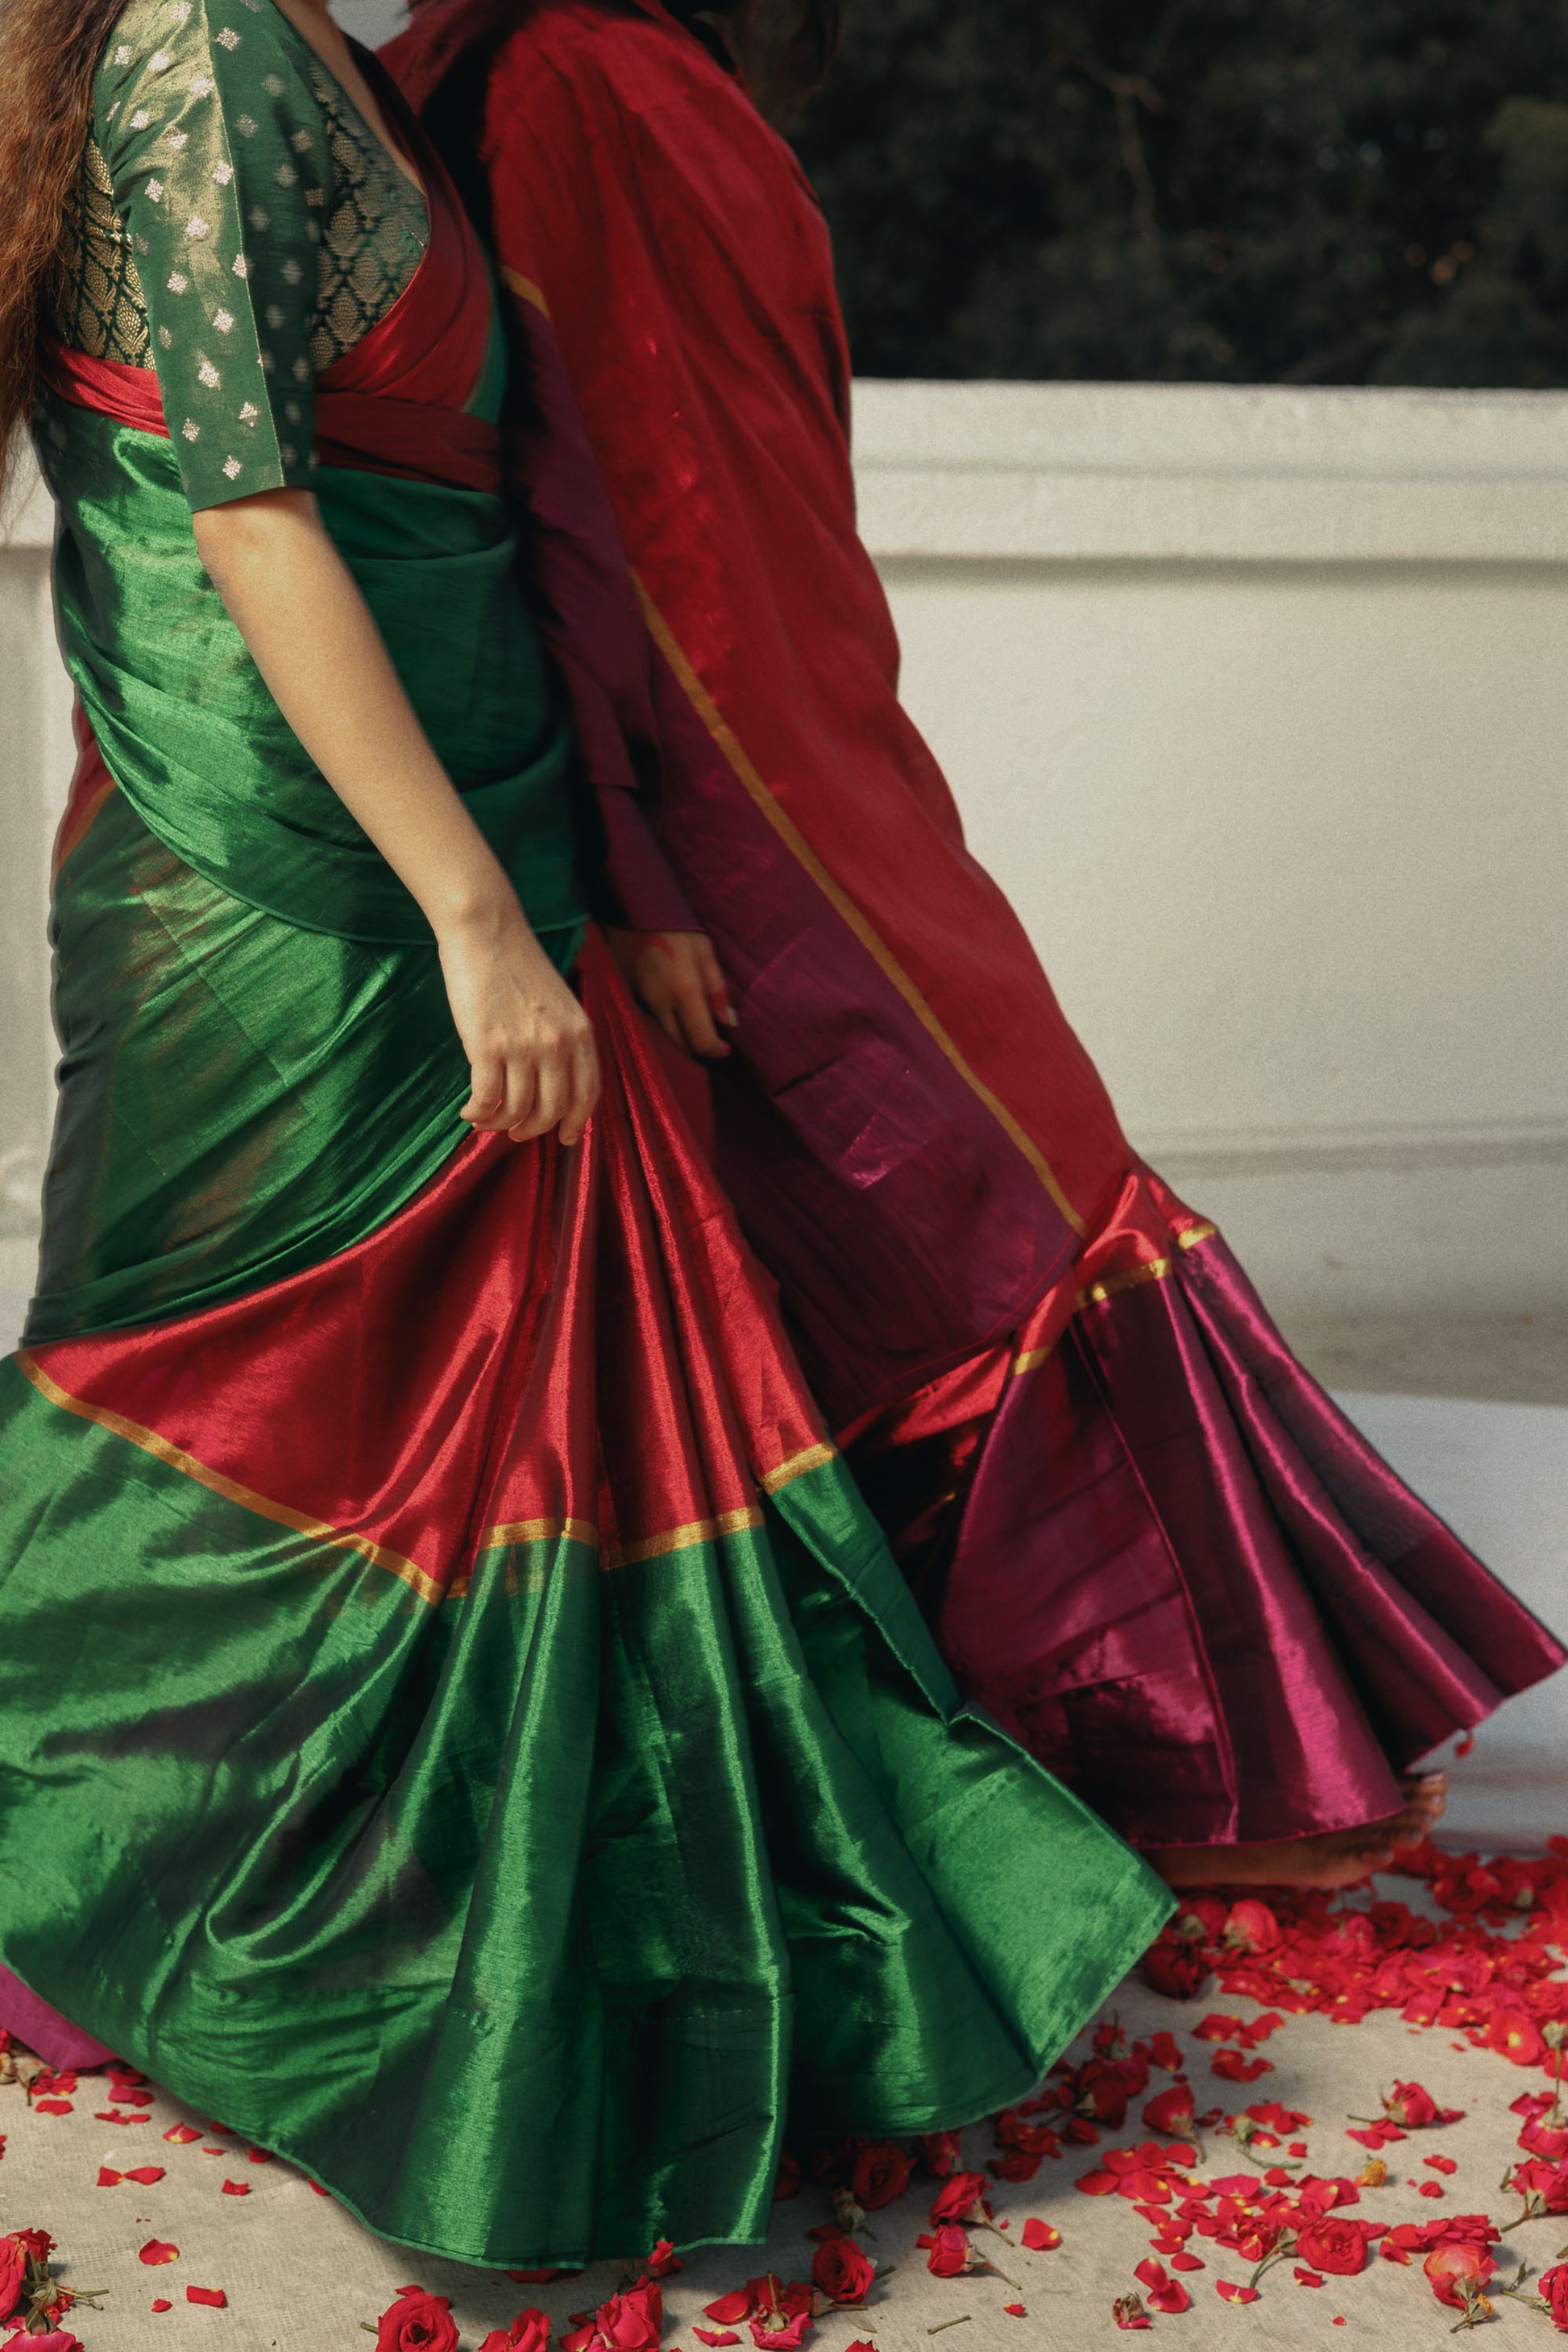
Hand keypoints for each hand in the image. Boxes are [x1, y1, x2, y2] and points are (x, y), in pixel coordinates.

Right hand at [438, 899, 600, 1144]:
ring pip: (517, 1110)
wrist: (487, 931)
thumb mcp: (559, 1002)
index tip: (566, 1138)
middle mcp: (557, 1045)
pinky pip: (486, 1099)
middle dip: (533, 1129)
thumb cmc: (518, 963)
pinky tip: (469, 1112)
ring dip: (500, 1124)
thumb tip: (552, 1082)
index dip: (577, 1122)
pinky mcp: (487, 1046)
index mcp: (580, 1032)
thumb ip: (563, 1039)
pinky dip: (478, 1114)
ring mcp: (523, 1047)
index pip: (588, 1093)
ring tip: (487, 1120)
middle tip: (516, 1132)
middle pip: (552, 1109)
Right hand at [606, 928, 737, 1058]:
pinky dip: (661, 1021)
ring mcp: (638, 999)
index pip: (701, 1040)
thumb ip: (717, 990)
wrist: (633, 905)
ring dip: (678, 1035)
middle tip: (709, 1034)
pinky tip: (669, 1007)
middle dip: (697, 1046)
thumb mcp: (705, 951)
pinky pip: (646, 1018)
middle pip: (680, 1044)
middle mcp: (659, 1002)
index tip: (725, 1047)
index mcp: (685, 991)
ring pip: (662, 1034)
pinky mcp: (625, 992)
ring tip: (691, 1021)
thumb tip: (729, 1023)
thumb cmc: (676, 926)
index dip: (716, 1050)